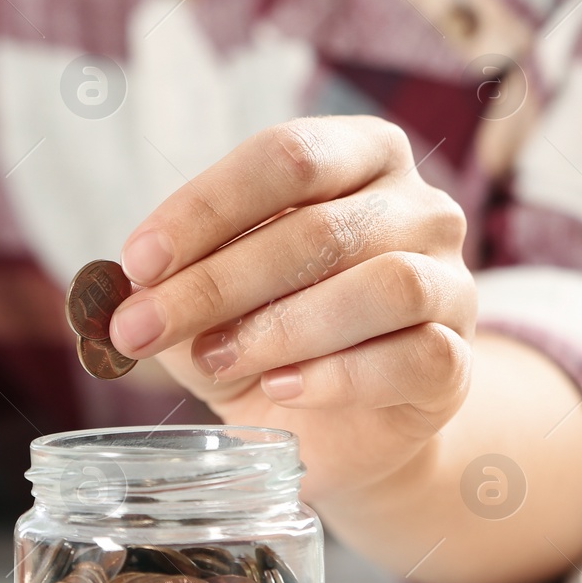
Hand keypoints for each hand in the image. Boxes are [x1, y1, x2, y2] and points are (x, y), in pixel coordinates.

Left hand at [108, 116, 474, 500]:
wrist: (334, 425)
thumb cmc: (264, 334)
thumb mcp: (207, 300)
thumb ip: (173, 282)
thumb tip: (124, 287)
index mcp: (358, 156)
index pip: (286, 156)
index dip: (206, 207)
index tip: (138, 261)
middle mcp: (418, 207)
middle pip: (319, 227)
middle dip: (215, 282)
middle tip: (142, 327)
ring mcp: (450, 282)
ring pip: (381, 285)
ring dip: (279, 327)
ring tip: (213, 361)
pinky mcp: (457, 362)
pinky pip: (413, 356)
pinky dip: (336, 375)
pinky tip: (280, 390)